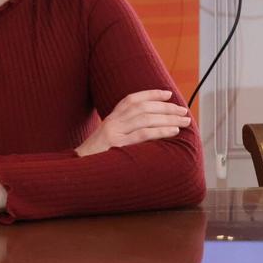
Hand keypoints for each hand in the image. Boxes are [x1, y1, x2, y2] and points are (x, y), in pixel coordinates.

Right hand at [76, 89, 190, 156]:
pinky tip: (173, 131)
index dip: (150, 94)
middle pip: (142, 107)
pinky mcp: (118, 145)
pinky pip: (143, 134)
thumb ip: (124, 132)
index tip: (167, 93)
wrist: (78, 169)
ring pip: (145, 119)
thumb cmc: (97, 158)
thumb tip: (148, 130)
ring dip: (168, 118)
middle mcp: (112, 123)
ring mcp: (114, 133)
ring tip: (184, 120)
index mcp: (110, 120)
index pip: (131, 99)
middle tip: (183, 110)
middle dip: (165, 107)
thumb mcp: (108, 141)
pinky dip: (160, 131)